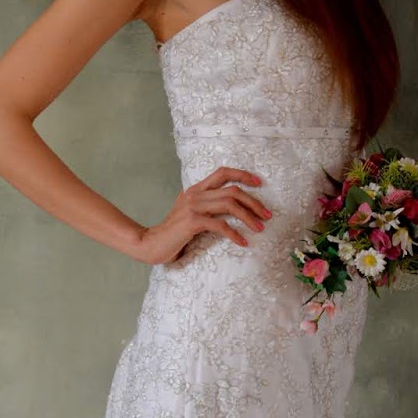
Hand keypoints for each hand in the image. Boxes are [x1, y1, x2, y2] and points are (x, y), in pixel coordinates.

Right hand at [129, 166, 271, 265]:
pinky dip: (235, 234)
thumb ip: (204, 206)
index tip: (259, 183)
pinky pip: (220, 225)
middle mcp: (195, 194)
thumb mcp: (189, 214)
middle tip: (267, 215)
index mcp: (195, 190)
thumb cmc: (173, 233)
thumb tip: (228, 208)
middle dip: (254, 202)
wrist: (150, 244)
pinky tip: (243, 242)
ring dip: (249, 216)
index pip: (222, 173)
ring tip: (260, 228)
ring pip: (230, 204)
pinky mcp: (192, 222)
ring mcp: (193, 207)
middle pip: (232, 190)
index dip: (242, 175)